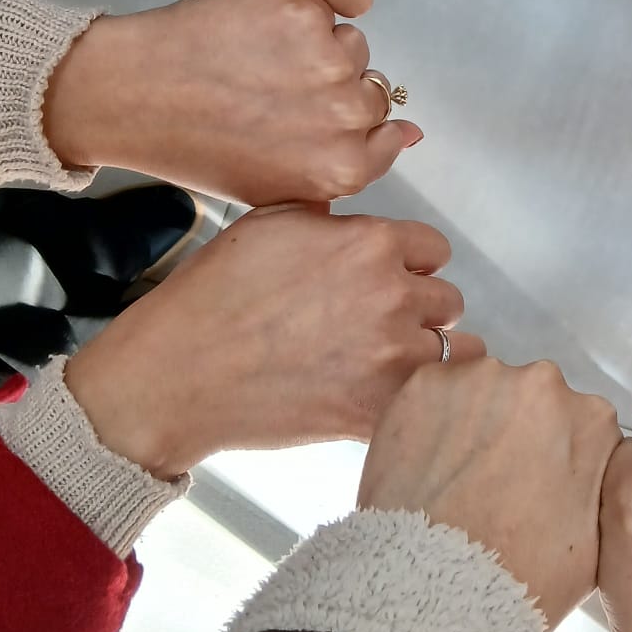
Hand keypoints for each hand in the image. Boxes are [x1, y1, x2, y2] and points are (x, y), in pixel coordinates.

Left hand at [43, 0, 419, 202]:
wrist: (134, 94)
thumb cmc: (201, 145)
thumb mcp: (279, 185)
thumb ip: (351, 166)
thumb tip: (411, 132)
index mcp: (342, 168)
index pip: (388, 133)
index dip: (352, 123)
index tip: (314, 119)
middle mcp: (344, 117)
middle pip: (373, 88)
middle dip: (335, 87)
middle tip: (278, 93)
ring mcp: (327, 62)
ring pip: (352, 45)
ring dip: (319, 49)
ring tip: (262, 65)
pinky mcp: (303, 14)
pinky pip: (322, 12)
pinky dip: (293, 19)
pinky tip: (252, 39)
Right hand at [65, 205, 478, 478]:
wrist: (177, 373)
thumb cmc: (215, 295)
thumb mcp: (274, 222)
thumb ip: (335, 221)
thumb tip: (362, 227)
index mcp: (372, 242)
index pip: (435, 249)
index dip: (413, 265)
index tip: (392, 280)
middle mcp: (393, 294)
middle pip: (448, 301)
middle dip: (421, 312)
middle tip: (381, 328)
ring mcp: (390, 355)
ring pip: (454, 354)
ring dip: (428, 358)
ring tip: (389, 366)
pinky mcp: (376, 409)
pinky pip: (431, 404)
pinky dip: (418, 404)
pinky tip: (388, 400)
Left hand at [359, 358, 620, 626]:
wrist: (441, 592)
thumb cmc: (526, 577)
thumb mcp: (598, 540)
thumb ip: (599, 483)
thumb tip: (586, 468)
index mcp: (592, 418)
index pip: (577, 423)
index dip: (553, 454)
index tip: (533, 483)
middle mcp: (543, 381)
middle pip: (531, 397)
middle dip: (514, 429)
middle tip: (490, 484)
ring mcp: (481, 376)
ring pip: (481, 391)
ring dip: (472, 421)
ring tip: (452, 478)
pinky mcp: (425, 383)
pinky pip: (432, 394)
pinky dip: (427, 420)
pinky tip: (423, 466)